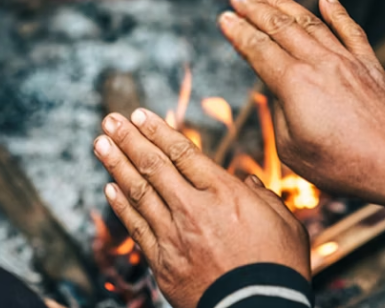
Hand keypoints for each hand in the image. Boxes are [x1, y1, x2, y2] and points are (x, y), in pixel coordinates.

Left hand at [93, 109, 309, 307]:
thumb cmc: (279, 269)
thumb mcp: (285, 224)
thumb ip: (265, 198)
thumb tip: (250, 186)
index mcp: (224, 193)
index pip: (182, 152)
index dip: (157, 131)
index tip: (139, 115)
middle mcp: (194, 208)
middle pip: (154, 165)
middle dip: (128, 139)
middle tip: (109, 121)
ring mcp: (174, 235)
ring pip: (138, 192)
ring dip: (116, 165)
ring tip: (100, 144)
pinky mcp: (163, 262)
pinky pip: (136, 227)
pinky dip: (121, 206)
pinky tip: (110, 189)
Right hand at [219, 0, 384, 207]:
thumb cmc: (340, 165)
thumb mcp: (291, 147)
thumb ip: (280, 110)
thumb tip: (280, 89)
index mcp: (294, 84)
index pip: (258, 49)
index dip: (238, 32)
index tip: (224, 17)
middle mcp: (319, 63)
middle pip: (279, 27)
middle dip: (254, 8)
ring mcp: (346, 60)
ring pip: (310, 22)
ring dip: (285, 3)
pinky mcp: (370, 65)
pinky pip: (351, 31)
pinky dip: (338, 12)